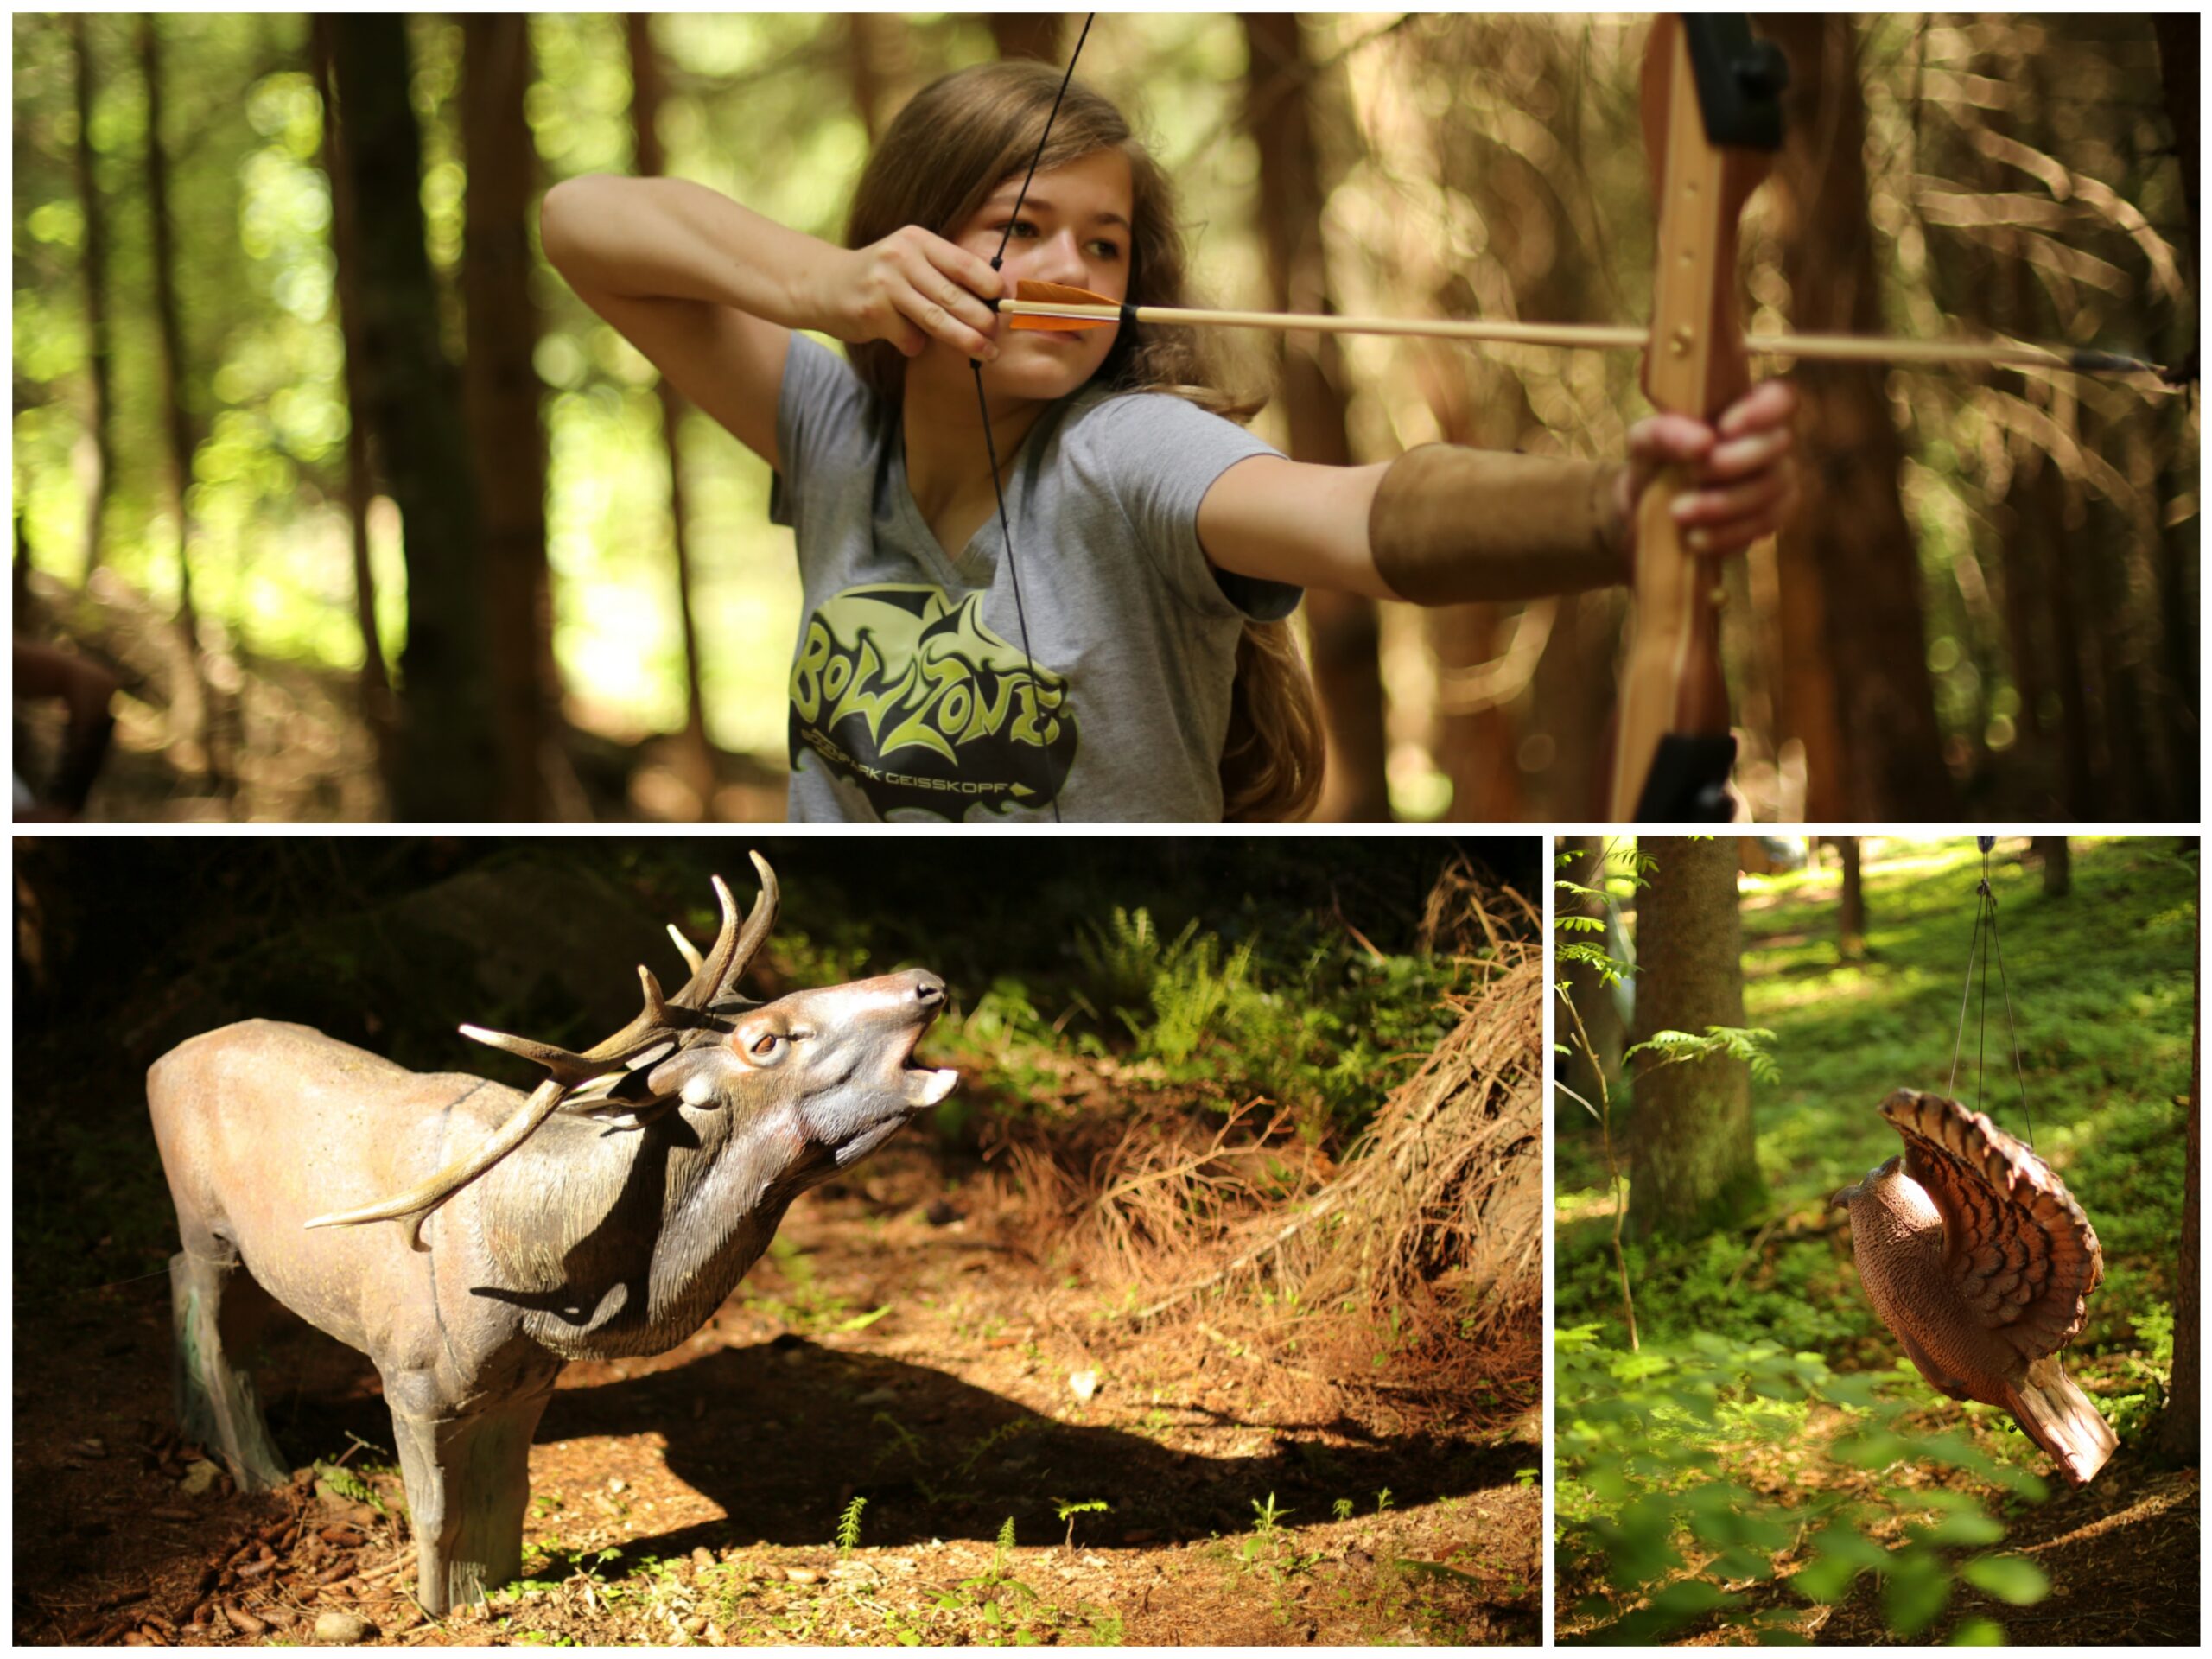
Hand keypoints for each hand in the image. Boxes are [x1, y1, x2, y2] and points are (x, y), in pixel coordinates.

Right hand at [831, 226, 1003, 360]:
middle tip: (997, 336)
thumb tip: (992, 302)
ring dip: (965, 340)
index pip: (963, 263)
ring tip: (986, 353)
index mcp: (917, 240)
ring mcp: (885, 284)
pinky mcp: (872, 312)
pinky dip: (916, 345)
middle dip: (982, 320)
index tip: (1006, 303)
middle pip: (954, 295)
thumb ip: (942, 274)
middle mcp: (901, 257)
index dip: (990, 286)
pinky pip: (909, 338)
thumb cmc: (881, 278)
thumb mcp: (910, 261)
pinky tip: (910, 342)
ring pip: (936, 320)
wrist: (824, 285)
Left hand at [1614, 378, 1799, 562]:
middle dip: (1737, 461)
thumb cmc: (1652, 462)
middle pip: (1778, 443)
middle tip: (1694, 473)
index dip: (1764, 410)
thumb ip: (1666, 432)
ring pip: (1772, 488)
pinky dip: (1728, 534)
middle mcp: (1767, 441)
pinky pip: (1765, 524)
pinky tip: (1695, 538)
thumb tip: (1704, 442)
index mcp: (1743, 410)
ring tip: (1679, 512)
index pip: (1779, 398)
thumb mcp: (1644, 442)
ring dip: (1724, 503)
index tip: (1726, 428)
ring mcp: (1775, 479)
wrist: (1646, 511)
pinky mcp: (1770, 516)